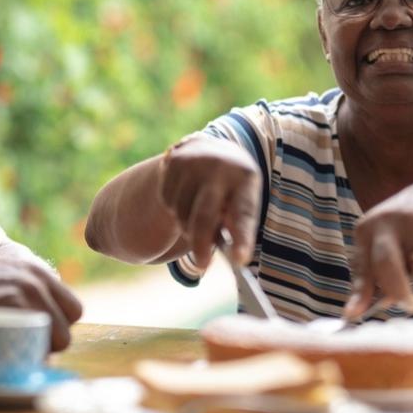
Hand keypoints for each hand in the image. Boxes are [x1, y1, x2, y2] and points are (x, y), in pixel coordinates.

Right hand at [158, 135, 260, 269]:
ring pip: (181, 213)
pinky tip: (186, 197)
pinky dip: (175, 209)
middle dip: (201, 244)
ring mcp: (192, 162)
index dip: (242, 237)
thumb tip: (234, 258)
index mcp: (245, 176)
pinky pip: (167, 201)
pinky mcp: (171, 161)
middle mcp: (218, 166)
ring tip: (199, 215)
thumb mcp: (242, 198)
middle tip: (203, 265)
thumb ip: (236, 224)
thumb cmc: (231, 186)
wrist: (209, 147)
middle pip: (204, 215)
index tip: (240, 260)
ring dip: (187, 225)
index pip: (243, 212)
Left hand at [346, 175, 412, 318]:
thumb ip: (370, 280)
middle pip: (387, 264)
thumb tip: (355, 312)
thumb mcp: (380, 248)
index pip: (362, 267)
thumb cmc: (404, 232)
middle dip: (398, 291)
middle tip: (408, 305)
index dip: (360, 293)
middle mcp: (387, 222)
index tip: (353, 315)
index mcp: (367, 230)